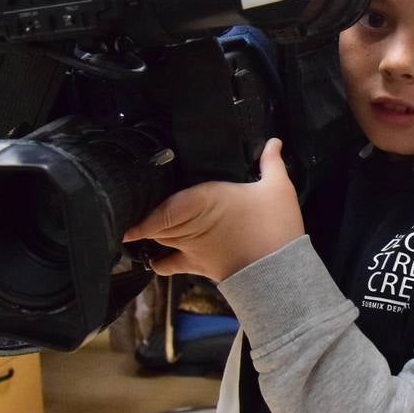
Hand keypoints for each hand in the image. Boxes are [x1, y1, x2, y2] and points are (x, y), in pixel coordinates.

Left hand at [123, 139, 301, 281]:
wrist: (277, 271)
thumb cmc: (275, 227)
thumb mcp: (279, 188)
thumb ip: (271, 162)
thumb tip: (274, 141)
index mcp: (204, 198)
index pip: (164, 202)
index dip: (147, 202)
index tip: (135, 193)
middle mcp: (190, 222)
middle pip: (156, 218)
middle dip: (145, 213)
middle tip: (134, 203)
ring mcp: (189, 246)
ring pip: (158, 237)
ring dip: (150, 231)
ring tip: (139, 224)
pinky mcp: (195, 266)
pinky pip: (166, 265)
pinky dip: (156, 262)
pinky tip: (153, 257)